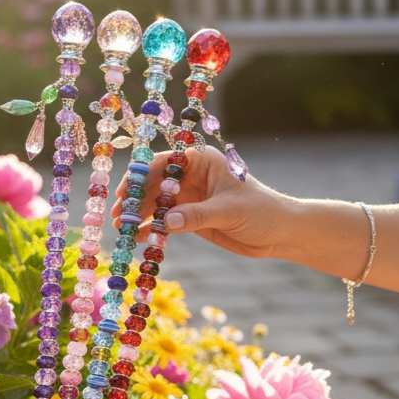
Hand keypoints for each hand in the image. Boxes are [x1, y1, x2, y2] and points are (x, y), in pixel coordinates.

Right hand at [111, 146, 292, 257]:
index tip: (125, 189)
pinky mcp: (190, 218)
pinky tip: (138, 238)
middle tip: (118, 214)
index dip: (141, 174)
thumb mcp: (228, 211)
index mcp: (202, 161)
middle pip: (154, 184)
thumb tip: (166, 222)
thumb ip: (196, 216)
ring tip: (122, 229)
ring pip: (156, 204)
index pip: (164, 162)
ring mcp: (189, 197)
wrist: (280, 234)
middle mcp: (192, 176)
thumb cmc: (261, 211)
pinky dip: (151, 229)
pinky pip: (164, 222)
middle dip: (135, 199)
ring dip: (139, 216)